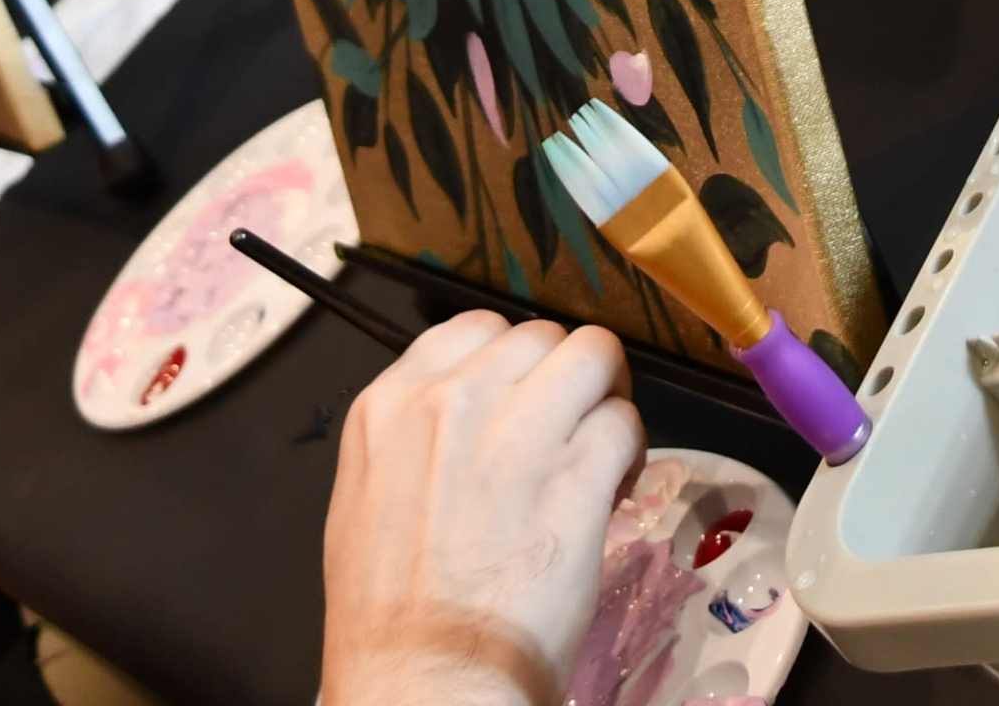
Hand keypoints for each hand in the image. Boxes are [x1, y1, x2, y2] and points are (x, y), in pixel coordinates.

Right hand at [318, 313, 642, 705]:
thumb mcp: (367, 497)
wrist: (425, 677)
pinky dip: (630, 450)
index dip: (515, 364)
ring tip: (598, 454)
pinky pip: (623, 422)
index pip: (475, 328)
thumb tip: (467, 418)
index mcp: (392, 403)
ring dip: (604, 401)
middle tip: (568, 434)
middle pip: (541, 336)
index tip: (525, 403)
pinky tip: (614, 490)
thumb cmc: (389, 614)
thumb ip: (414, 437)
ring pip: (593, 357)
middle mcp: (452, 399)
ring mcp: (516, 433)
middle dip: (563, 380)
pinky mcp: (576, 476)